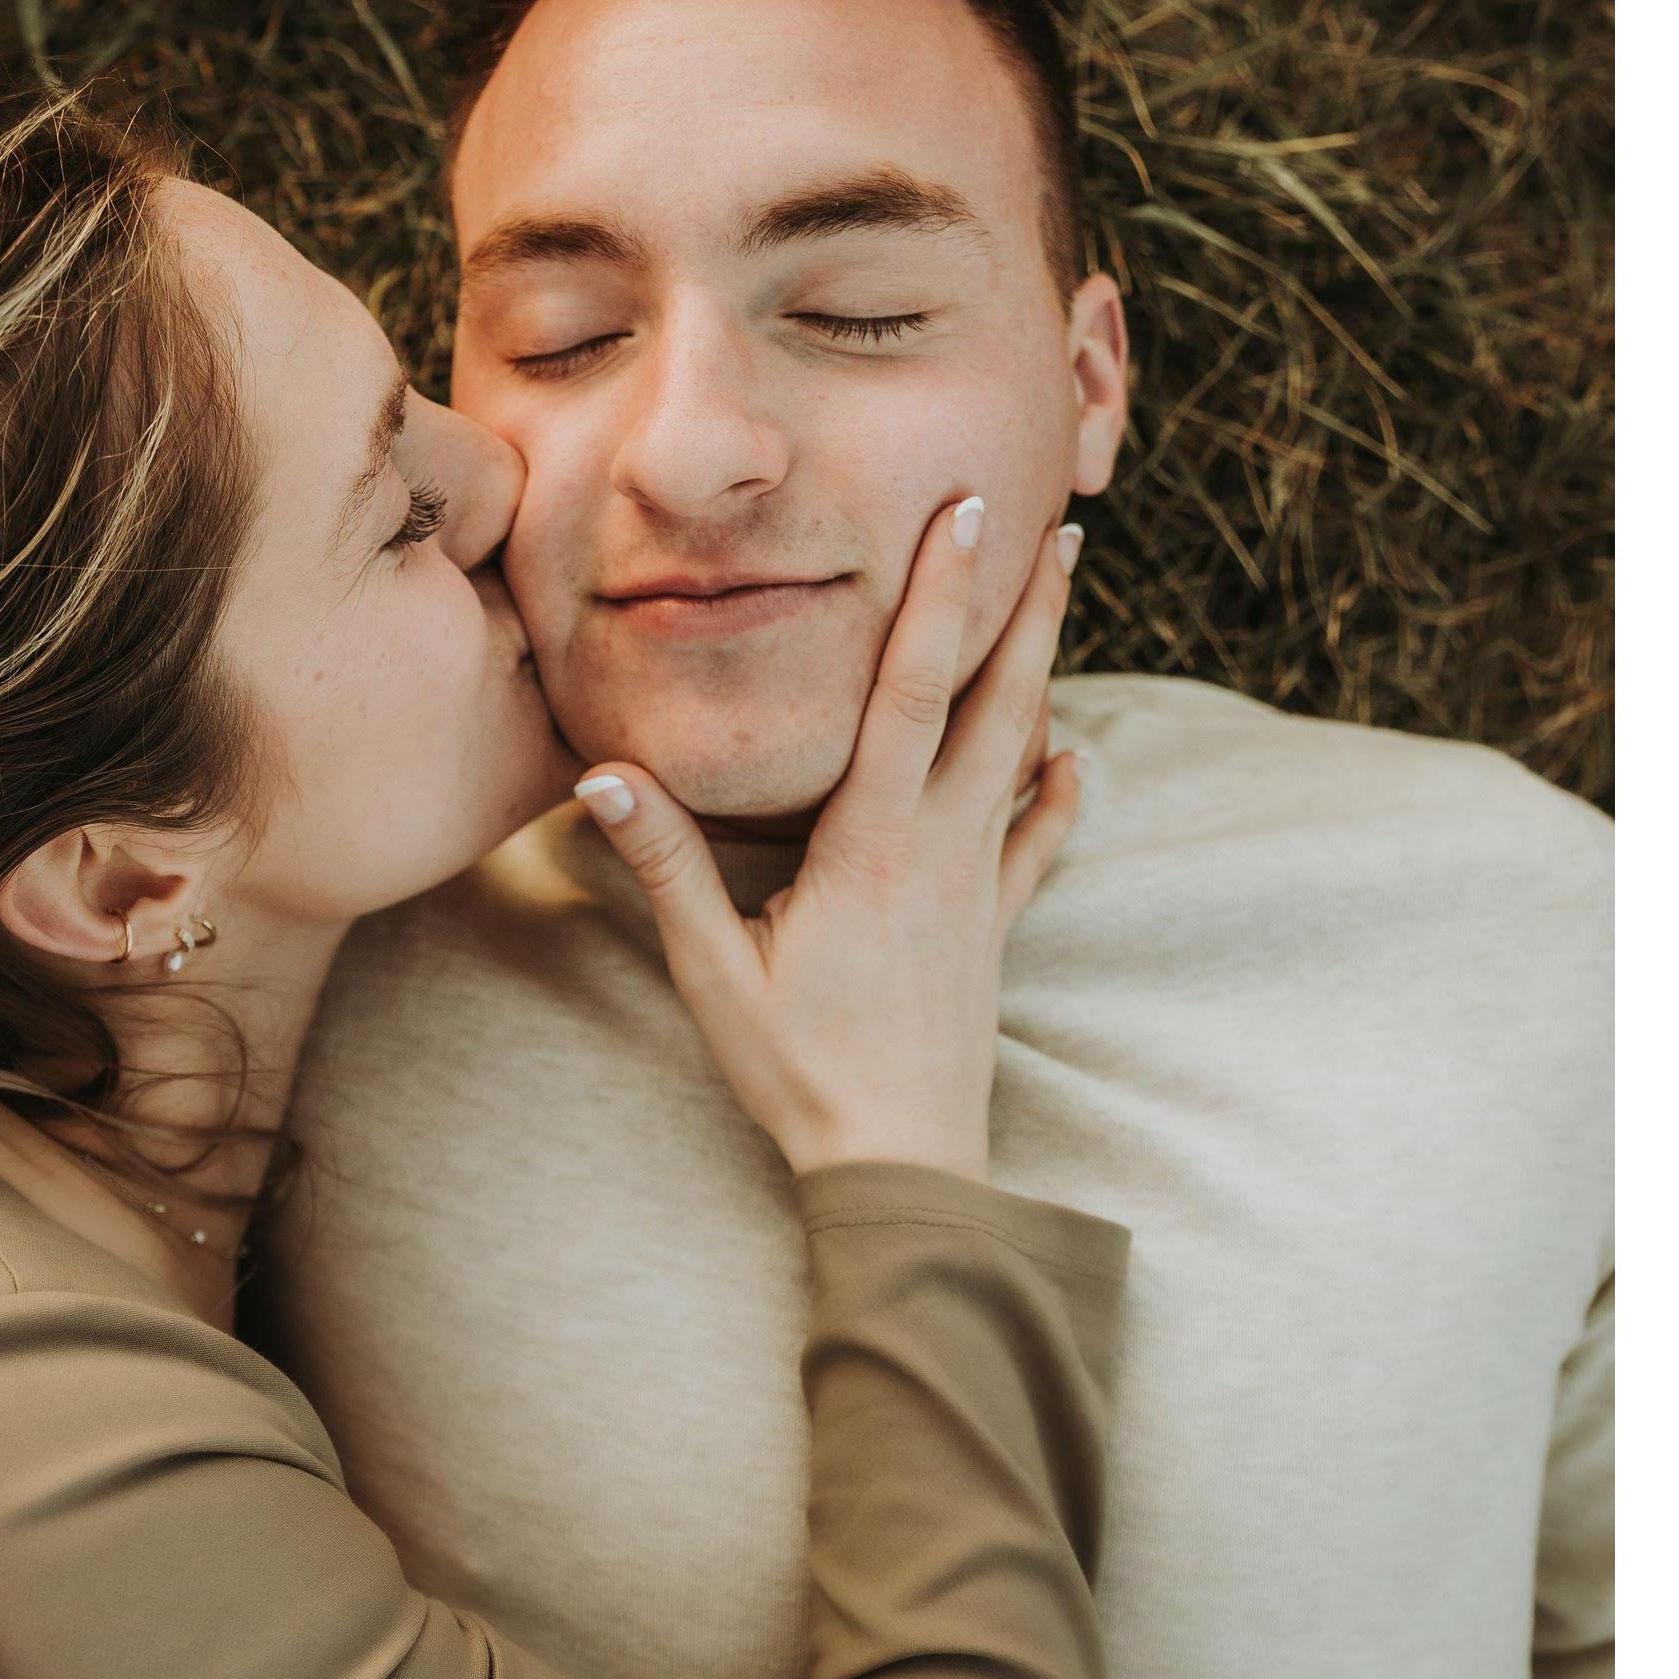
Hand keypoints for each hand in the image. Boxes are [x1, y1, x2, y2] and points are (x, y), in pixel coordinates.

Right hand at [573, 508, 1082, 1181]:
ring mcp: (975, 887)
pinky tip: (1073, 757)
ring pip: (1020, 754)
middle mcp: (938, 849)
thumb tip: (605, 773)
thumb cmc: (797, 1070)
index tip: (967, 519)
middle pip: (992, 703)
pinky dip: (1057, 793)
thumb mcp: (711, 970)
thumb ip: (665, 865)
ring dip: (1043, 669)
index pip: (910, 694)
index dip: (940, 600)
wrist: (900, 1160)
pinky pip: (1034, 843)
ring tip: (1064, 594)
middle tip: (1055, 521)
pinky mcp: (991, 928)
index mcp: (870, 846)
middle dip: (1023, 607)